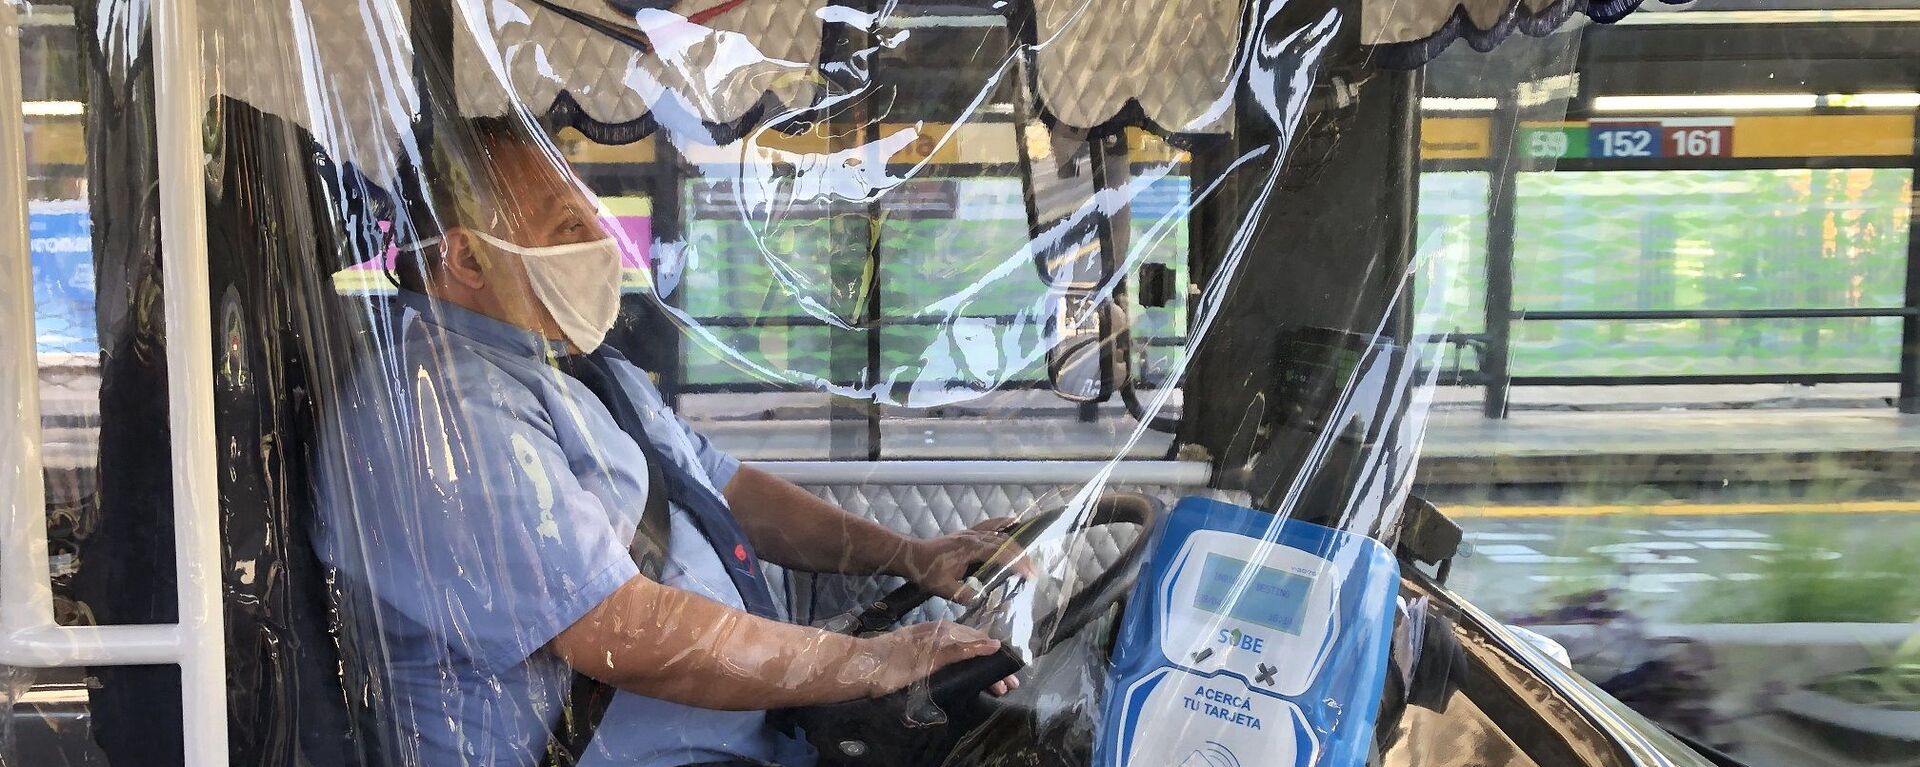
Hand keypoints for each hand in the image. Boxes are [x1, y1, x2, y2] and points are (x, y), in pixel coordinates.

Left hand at [859, 621, 1003, 697]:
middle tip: (1008, 685)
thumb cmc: (895, 662)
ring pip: (963, 656)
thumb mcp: (931, 656)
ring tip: (994, 686)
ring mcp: (929, 645)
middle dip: (992, 667)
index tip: (1012, 673)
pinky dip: (964, 669)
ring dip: (980, 670)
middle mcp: (939, 634)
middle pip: (973, 649)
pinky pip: (951, 660)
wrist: (861, 666)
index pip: (979, 641)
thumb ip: (962, 650)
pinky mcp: (921, 656)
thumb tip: (994, 644)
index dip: (997, 657)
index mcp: (944, 631)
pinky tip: (968, 678)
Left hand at [902, 517, 1035, 601]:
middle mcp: (974, 536)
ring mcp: (971, 532)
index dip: (1017, 563)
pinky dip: (1004, 524)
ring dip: (1016, 541)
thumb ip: (965, 594)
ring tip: (1030, 549)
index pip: (1000, 553)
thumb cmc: (926, 572)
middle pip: (1004, 542)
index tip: (1030, 575)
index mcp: (971, 548)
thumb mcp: (945, 589)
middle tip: (1033, 571)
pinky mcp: (967, 533)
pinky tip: (1013, 522)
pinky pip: (990, 525)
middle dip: (1021, 555)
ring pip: (999, 531)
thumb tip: (984, 598)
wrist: (910, 556)